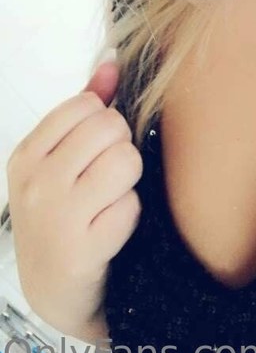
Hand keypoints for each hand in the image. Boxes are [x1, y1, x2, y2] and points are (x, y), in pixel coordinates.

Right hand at [6, 59, 142, 335]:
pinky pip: (131, 206)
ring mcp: (57, 218)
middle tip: (106, 176)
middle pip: (110, 127)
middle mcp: (35, 183)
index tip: (93, 150)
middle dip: (120, 147)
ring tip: (110, 198)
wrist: (53, 292)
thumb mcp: (59, 158)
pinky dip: (130, 215)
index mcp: (26, 155)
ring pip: (125, 161)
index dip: (103, 122)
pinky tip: (111, 228)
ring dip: (129, 180)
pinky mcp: (83, 250)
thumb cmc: (61, 213)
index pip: (86, 105)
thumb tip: (111, 60)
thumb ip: (87, 106)